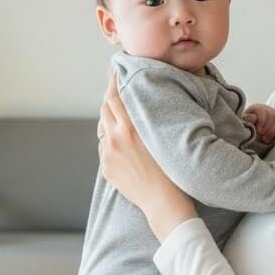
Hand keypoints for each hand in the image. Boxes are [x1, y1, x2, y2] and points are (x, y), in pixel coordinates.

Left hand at [98, 71, 197, 239]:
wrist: (163, 203)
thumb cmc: (171, 169)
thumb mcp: (160, 137)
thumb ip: (144, 119)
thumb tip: (137, 103)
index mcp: (129, 128)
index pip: (114, 97)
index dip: (113, 82)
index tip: (115, 71)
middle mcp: (115, 139)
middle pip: (105, 110)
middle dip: (110, 98)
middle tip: (117, 88)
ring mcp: (108, 155)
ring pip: (103, 129)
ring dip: (110, 121)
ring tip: (122, 117)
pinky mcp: (106, 168)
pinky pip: (104, 148)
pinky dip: (111, 141)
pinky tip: (122, 143)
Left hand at [243, 103, 274, 142]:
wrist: (253, 134)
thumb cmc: (248, 129)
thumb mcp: (244, 125)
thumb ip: (247, 120)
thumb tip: (252, 117)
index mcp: (257, 108)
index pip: (264, 112)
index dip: (262, 123)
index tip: (259, 132)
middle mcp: (267, 109)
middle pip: (273, 116)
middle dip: (268, 130)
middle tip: (263, 138)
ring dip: (274, 132)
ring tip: (266, 139)